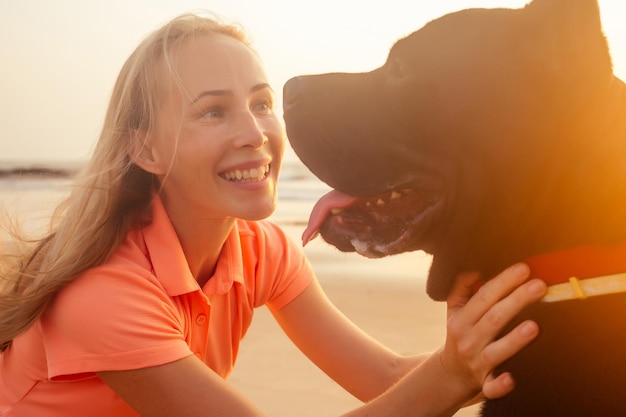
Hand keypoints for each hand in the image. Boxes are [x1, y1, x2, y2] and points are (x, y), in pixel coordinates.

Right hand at [439, 263, 545, 401]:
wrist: (450, 373)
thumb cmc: (461, 333)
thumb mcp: (455, 309)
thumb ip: (463, 286)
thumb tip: (476, 266)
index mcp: (461, 318)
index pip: (483, 296)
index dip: (503, 282)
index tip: (524, 269)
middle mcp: (468, 339)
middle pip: (494, 318)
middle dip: (517, 300)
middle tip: (539, 285)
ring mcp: (477, 362)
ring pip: (496, 351)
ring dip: (514, 339)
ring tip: (534, 326)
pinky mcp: (484, 383)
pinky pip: (492, 387)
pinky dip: (500, 384)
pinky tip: (511, 379)